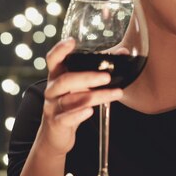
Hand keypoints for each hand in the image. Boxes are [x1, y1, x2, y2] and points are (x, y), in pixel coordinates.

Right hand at [38, 38, 122, 155]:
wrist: (56, 134)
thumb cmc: (72, 104)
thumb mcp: (82, 87)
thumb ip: (97, 71)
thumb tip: (123, 53)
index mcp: (57, 76)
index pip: (53, 60)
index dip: (60, 50)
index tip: (72, 41)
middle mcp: (52, 90)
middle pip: (65, 80)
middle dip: (87, 77)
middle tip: (107, 77)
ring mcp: (52, 107)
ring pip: (71, 100)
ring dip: (95, 96)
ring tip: (115, 93)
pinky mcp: (56, 123)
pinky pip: (66, 118)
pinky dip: (79, 114)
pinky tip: (91, 111)